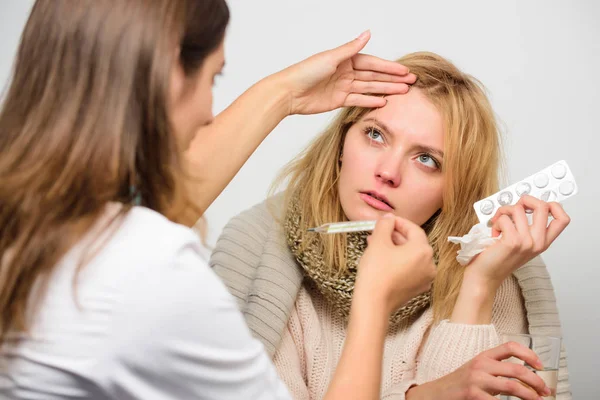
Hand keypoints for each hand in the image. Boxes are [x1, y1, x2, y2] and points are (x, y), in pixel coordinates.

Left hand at [275, 30, 416, 114]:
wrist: (288, 93)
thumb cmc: (305, 72)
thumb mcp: (330, 58)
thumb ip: (351, 48)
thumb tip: (367, 33)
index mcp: (345, 60)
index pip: (372, 63)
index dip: (389, 67)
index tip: (404, 71)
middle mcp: (346, 73)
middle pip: (374, 76)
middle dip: (392, 79)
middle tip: (410, 82)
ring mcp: (343, 87)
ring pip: (369, 88)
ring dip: (386, 90)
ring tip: (402, 92)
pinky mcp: (338, 101)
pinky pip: (358, 100)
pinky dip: (370, 101)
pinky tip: (384, 102)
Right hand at [355, 214, 435, 314]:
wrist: (373, 303)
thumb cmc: (376, 272)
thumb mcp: (378, 242)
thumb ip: (385, 225)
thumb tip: (389, 218)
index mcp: (423, 250)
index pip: (413, 229)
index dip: (398, 222)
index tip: (386, 220)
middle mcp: (429, 264)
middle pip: (413, 243)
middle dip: (394, 235)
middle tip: (378, 232)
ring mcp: (425, 278)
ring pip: (410, 256)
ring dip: (394, 248)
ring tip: (375, 245)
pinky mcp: (416, 289)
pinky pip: (409, 269)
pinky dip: (398, 262)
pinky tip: (382, 260)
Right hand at [406, 342, 552, 399]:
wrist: (435, 394)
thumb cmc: (459, 384)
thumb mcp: (476, 371)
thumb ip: (495, 371)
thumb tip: (523, 378)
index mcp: (483, 356)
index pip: (510, 347)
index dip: (529, 354)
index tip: (541, 365)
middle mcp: (481, 365)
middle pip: (517, 369)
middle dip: (536, 381)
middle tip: (545, 391)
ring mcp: (477, 380)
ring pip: (512, 386)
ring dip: (530, 396)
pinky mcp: (473, 395)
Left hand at [465, 195, 569, 287]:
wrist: (485, 278)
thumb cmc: (498, 260)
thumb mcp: (521, 244)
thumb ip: (527, 228)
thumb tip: (522, 205)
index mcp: (543, 242)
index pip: (563, 219)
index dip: (554, 206)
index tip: (536, 205)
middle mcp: (538, 242)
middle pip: (543, 206)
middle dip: (526, 199)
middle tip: (513, 208)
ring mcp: (527, 242)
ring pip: (518, 208)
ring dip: (503, 212)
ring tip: (498, 223)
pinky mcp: (512, 241)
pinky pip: (504, 218)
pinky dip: (495, 222)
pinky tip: (494, 233)